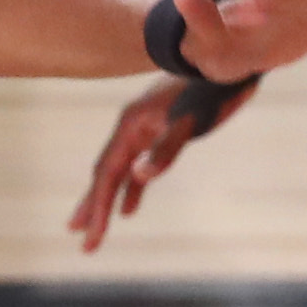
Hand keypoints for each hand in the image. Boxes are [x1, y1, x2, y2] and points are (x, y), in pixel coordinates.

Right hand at [68, 75, 259, 252]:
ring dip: (106, 202)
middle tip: (83, 242)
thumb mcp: (188, 122)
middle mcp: (130, 130)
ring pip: (119, 175)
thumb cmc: (208, 93)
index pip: (107, 174)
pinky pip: (138, 171)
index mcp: (130, 127)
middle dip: (93, 209)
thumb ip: (164, 150)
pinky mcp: (161, 136)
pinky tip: (129, 210)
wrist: (224, 64)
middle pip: (105, 176)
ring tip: (92, 228)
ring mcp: (144, 133)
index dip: (97, 206)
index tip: (90, 237)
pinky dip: (131, 191)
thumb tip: (138, 176)